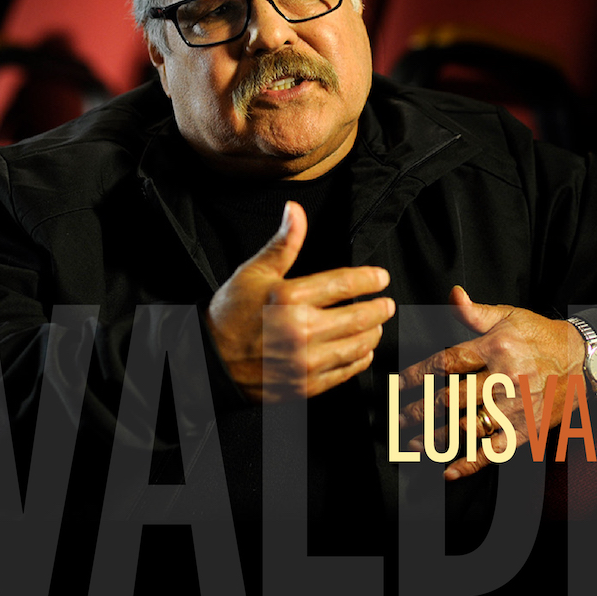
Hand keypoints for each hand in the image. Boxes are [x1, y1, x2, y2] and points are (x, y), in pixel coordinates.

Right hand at [205, 201, 392, 401]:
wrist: (209, 361)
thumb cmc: (230, 314)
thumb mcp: (254, 272)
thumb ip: (283, 243)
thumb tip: (295, 210)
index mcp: (289, 298)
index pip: (344, 285)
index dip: (369, 280)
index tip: (380, 278)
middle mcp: (300, 331)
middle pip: (358, 318)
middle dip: (379, 309)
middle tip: (386, 304)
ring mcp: (304, 362)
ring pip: (357, 346)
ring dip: (372, 333)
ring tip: (376, 325)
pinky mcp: (305, 385)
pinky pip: (345, 372)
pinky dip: (359, 359)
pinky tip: (361, 350)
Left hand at [397, 286, 584, 479]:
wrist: (584, 361)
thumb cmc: (542, 337)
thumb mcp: (510, 317)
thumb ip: (475, 312)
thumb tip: (452, 294)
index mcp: (496, 348)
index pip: (447, 362)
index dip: (418, 375)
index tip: (399, 384)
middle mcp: (503, 379)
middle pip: (451, 398)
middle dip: (419, 410)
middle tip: (399, 418)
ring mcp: (514, 408)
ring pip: (467, 427)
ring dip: (435, 438)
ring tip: (412, 444)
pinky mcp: (525, 429)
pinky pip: (494, 451)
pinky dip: (470, 463)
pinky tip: (448, 470)